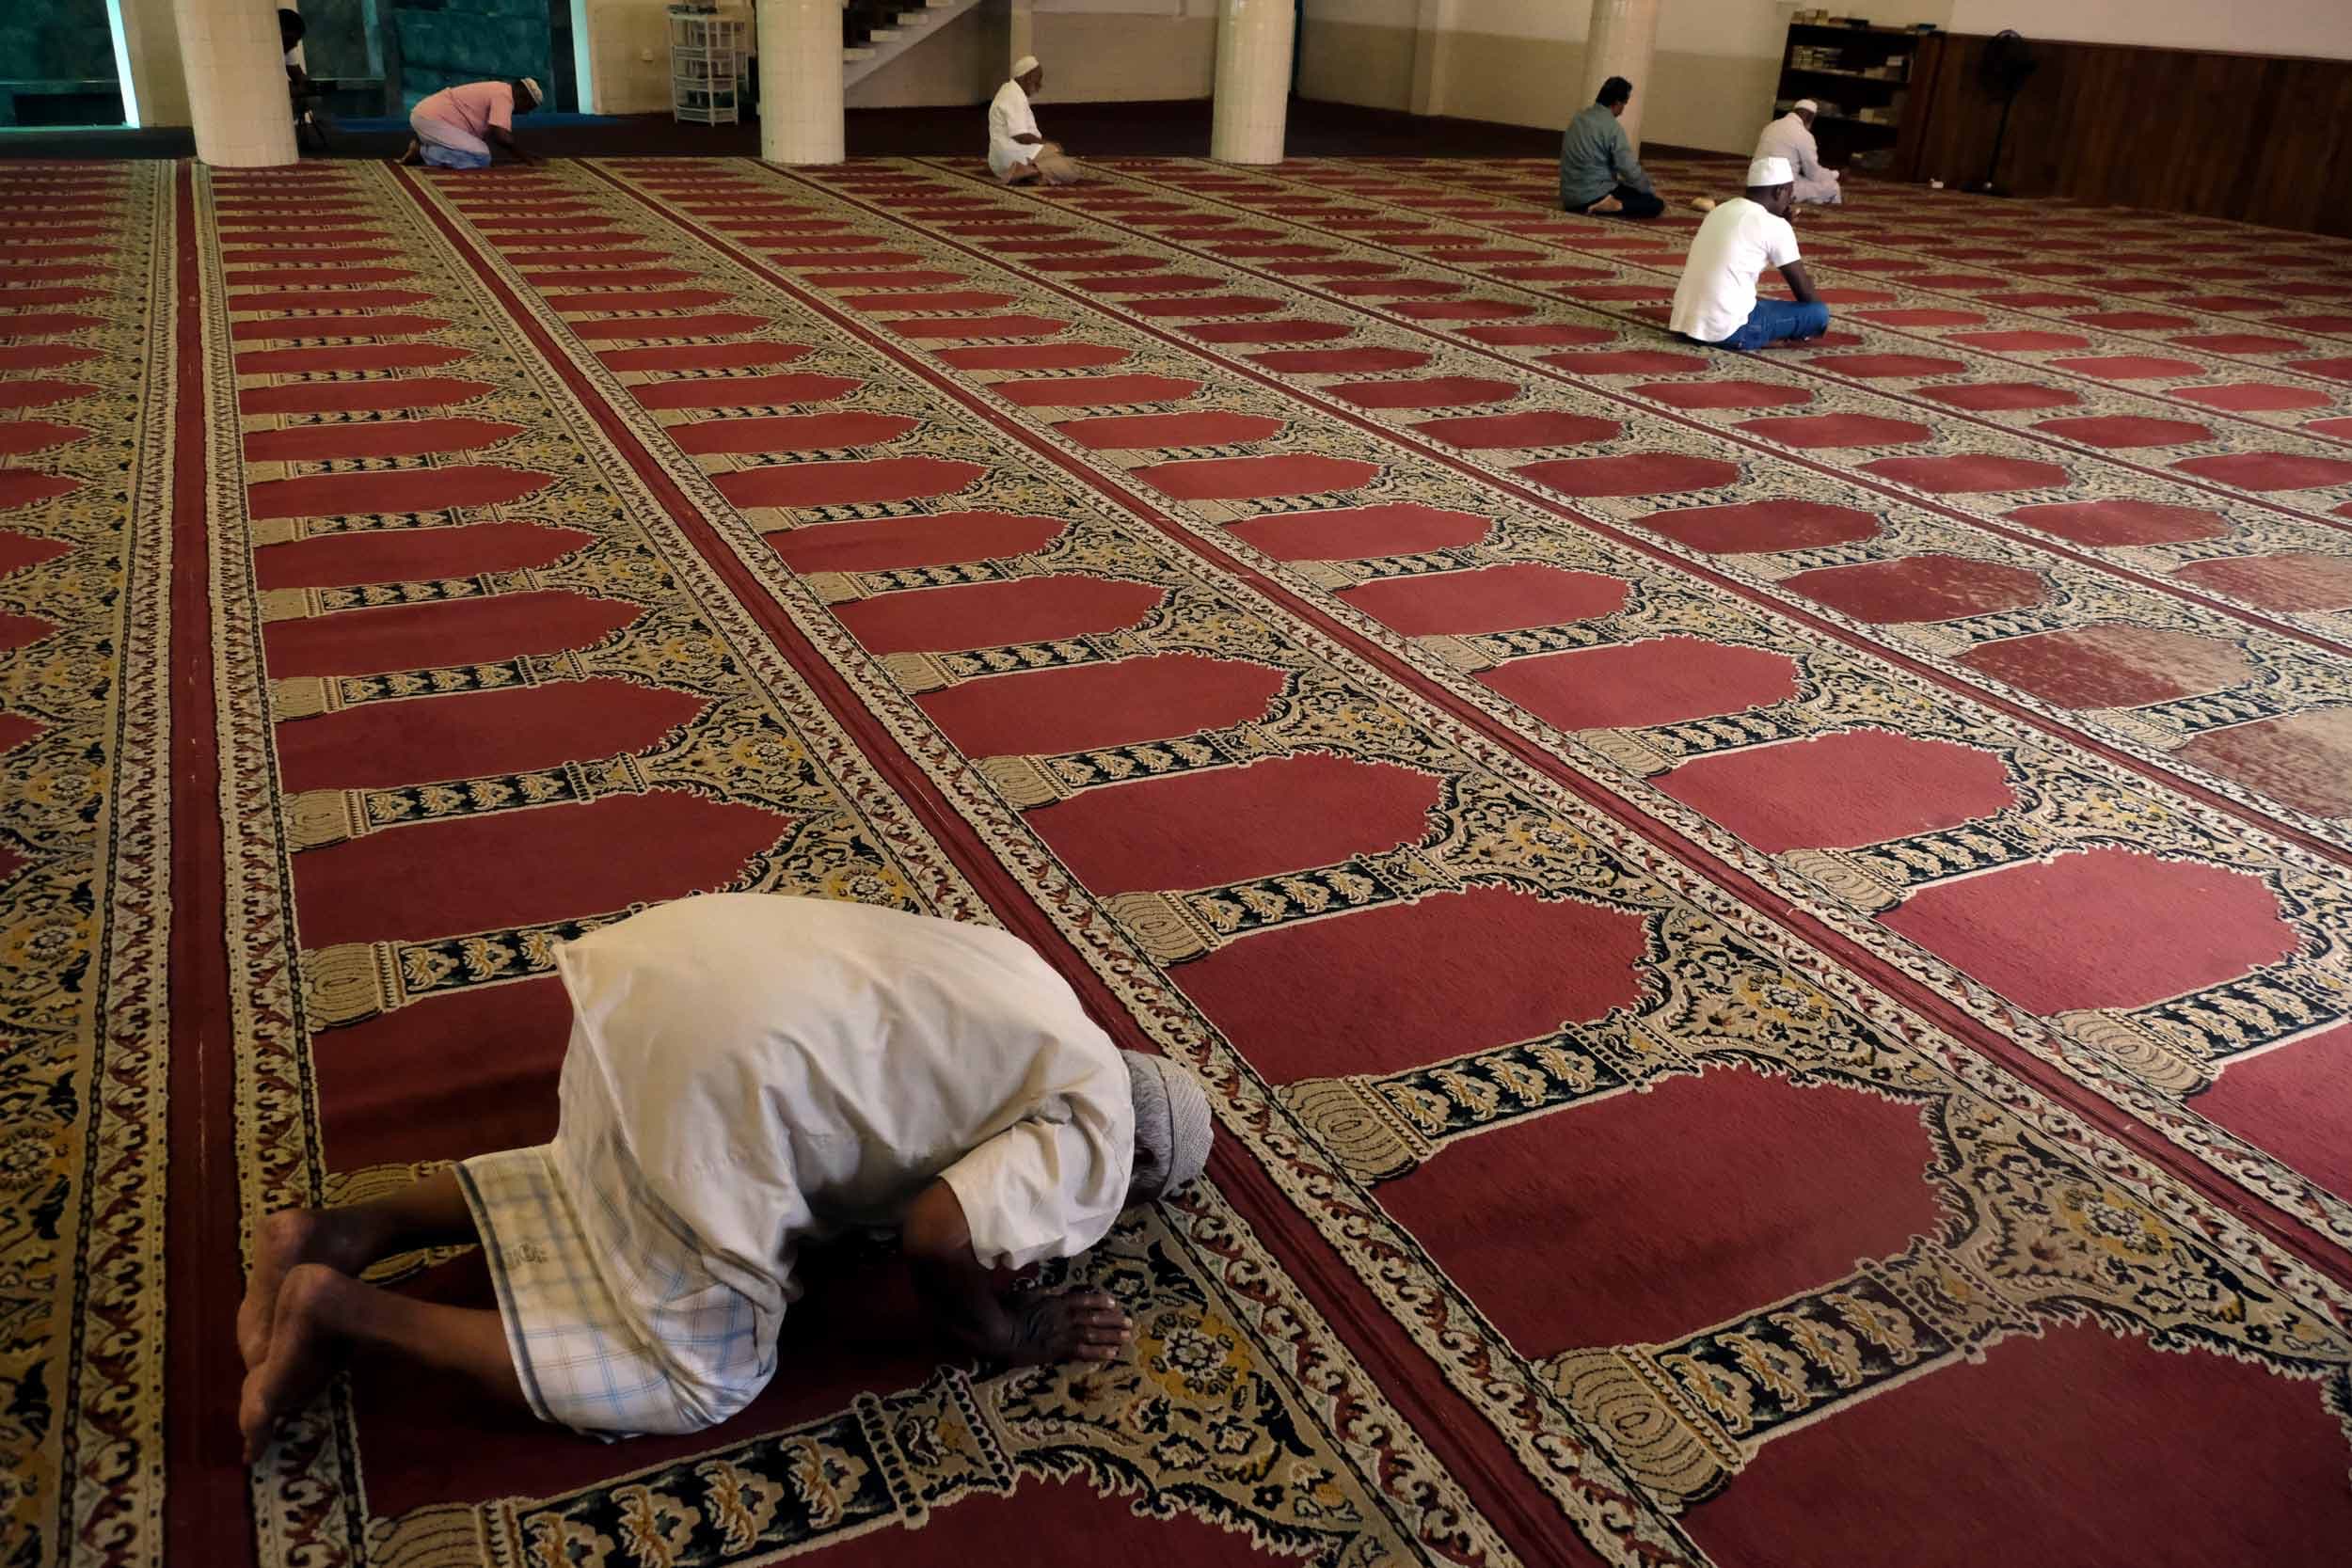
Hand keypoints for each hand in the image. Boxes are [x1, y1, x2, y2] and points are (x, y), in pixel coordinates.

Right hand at [1001, 1288, 1132, 1366]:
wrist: (1000, 1332)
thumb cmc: (1009, 1310)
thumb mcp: (1028, 1294)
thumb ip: (1045, 1293)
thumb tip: (1056, 1291)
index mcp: (1056, 1302)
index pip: (1083, 1299)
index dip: (1099, 1301)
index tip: (1113, 1303)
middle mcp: (1064, 1318)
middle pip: (1093, 1318)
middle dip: (1112, 1320)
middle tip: (1129, 1322)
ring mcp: (1062, 1335)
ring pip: (1092, 1334)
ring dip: (1111, 1335)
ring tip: (1126, 1337)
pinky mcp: (1058, 1352)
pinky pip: (1083, 1352)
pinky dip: (1099, 1353)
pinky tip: (1112, 1354)